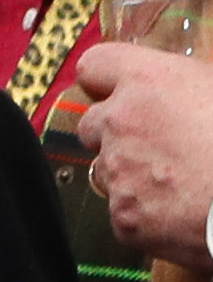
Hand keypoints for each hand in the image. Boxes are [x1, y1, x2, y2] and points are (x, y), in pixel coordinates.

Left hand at [74, 39, 212, 272]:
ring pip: (107, 169)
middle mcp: (120, 123)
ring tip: (179, 179)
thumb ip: (188, 87)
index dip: (107, 79)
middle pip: (92, 123)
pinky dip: (146, 212)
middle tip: (159, 142)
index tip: (117, 88)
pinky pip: (124, 211)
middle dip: (116, 132)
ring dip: (131, 173)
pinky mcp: (123, 216)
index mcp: (149, 81)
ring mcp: (117, 172)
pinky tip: (181, 208)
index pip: (96, 65)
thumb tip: (184, 91)